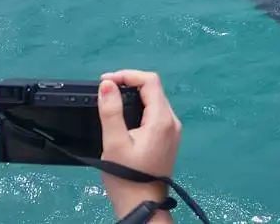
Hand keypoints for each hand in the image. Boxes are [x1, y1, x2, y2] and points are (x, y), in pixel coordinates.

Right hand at [97, 70, 182, 220]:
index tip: (106, 81)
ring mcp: (173, 130)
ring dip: (135, 95)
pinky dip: (141, 107)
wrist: (142, 204)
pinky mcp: (169, 138)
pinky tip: (125, 115)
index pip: (150, 81)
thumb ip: (111, 111)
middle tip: (106, 90)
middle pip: (154, 89)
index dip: (128, 75)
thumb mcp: (114, 142)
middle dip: (130, 83)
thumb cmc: (126, 176)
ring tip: (112, 100)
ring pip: (155, 101)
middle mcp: (172, 121)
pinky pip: (156, 113)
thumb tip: (107, 84)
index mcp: (162, 119)